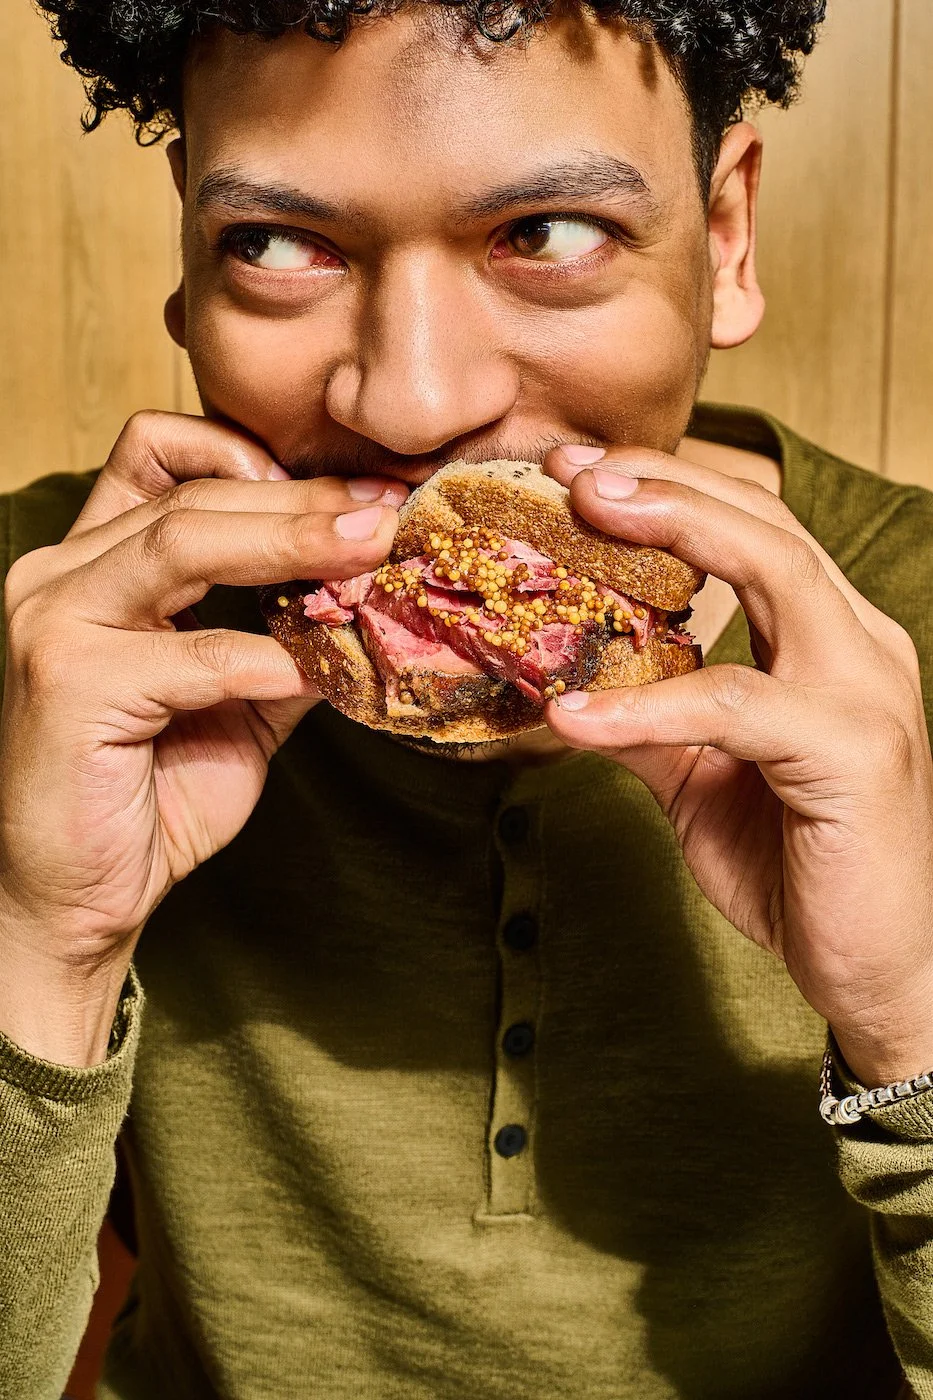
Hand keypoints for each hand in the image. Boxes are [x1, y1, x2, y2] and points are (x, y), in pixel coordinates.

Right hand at [0, 411, 405, 1063]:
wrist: (80, 894)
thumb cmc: (152, 792)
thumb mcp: (235, 696)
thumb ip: (285, 636)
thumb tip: (373, 594)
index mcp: (95, 562)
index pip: (162, 453)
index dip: (256, 453)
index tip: (348, 489)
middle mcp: (62, 574)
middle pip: (191, 494)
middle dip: (302, 500)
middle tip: (387, 514)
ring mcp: (56, 621)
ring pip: (184, 541)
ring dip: (290, 543)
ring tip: (367, 554)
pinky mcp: (69, 682)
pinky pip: (192, 655)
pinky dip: (265, 659)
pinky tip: (317, 668)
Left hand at [544, 444, 932, 1086]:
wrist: (873, 967)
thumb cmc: (796, 864)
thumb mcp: (699, 778)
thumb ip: (650, 722)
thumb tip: (568, 687)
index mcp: (828, 638)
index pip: (754, 530)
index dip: (670, 490)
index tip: (580, 470)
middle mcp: (858, 644)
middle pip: (765, 523)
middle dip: (666, 483)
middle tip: (573, 465)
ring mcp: (867, 688)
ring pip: (776, 571)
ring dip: (677, 531)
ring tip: (583, 515)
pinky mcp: (856, 749)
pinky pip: (736, 704)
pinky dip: (649, 707)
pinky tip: (573, 718)